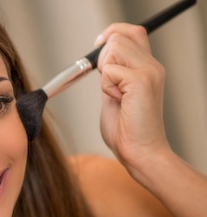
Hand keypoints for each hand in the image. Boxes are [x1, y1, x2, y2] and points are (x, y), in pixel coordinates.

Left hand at [96, 23, 169, 170]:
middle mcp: (152, 66)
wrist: (140, 152)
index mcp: (147, 67)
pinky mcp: (141, 81)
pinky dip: (106, 87)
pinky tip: (118, 101)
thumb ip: (111, 76)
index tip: (97, 48)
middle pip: (118, 37)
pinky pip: (109, 71)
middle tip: (109, 85)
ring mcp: (148, 71)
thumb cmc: (126, 130)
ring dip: (105, 73)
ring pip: (114, 48)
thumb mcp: (114, 95)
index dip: (111, 34)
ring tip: (115, 94)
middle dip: (104, 59)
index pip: (132, 32)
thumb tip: (98, 60)